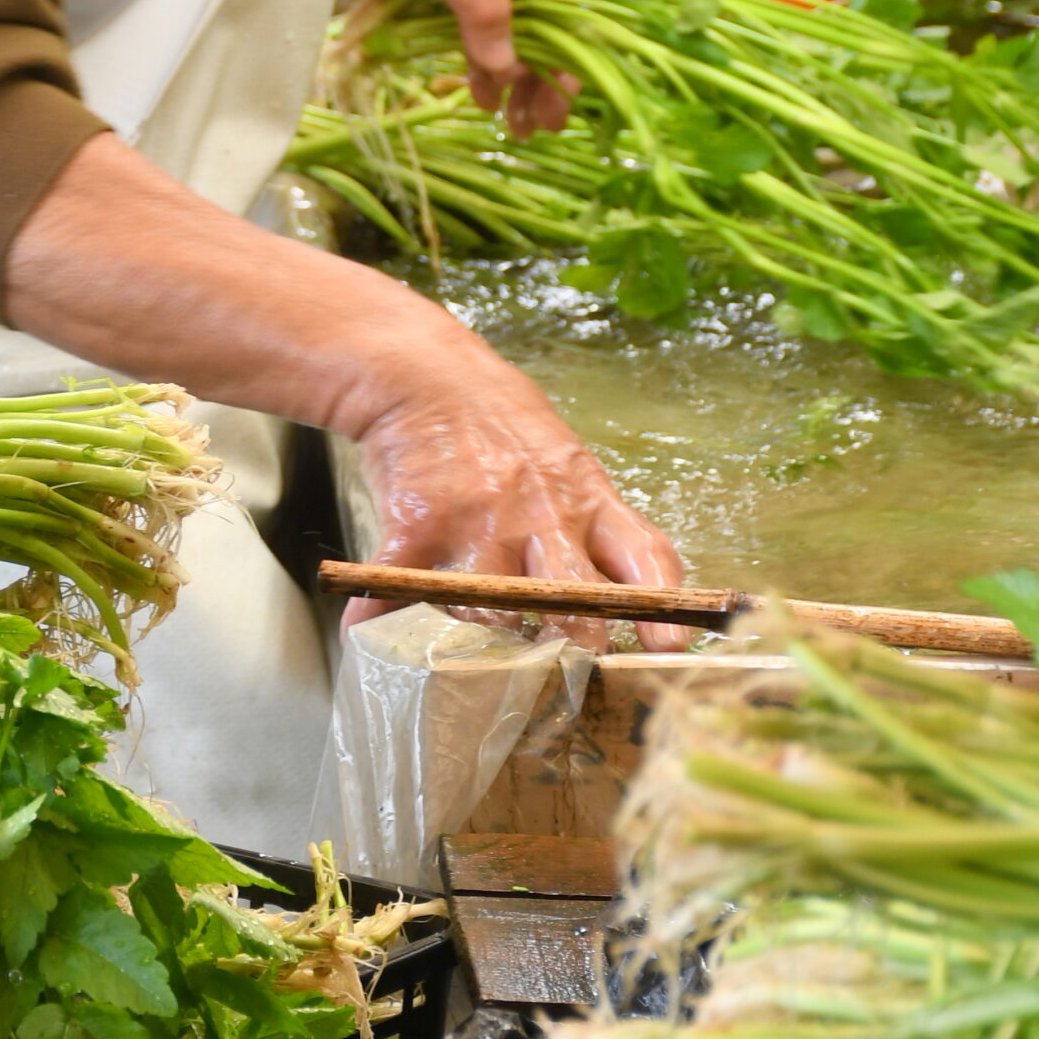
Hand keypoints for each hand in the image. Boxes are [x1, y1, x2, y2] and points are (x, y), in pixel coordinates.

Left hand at [335, 0, 571, 135]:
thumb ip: (485, 9)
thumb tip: (508, 71)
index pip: (565, 7)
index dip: (566, 55)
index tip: (561, 100)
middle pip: (538, 29)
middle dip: (540, 78)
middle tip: (538, 126)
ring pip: (503, 41)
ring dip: (511, 81)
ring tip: (513, 125)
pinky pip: (467, 41)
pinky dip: (478, 69)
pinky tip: (483, 99)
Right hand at [343, 333, 689, 652]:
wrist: (427, 375)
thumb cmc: (503, 426)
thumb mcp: (571, 466)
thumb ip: (602, 530)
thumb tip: (645, 603)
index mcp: (588, 500)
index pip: (644, 557)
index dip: (660, 608)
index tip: (668, 647)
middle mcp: (541, 515)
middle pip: (572, 604)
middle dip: (572, 645)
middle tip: (559, 663)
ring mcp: (479, 523)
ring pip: (492, 615)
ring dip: (481, 636)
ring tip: (471, 633)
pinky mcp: (420, 526)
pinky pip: (401, 589)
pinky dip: (379, 619)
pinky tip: (369, 630)